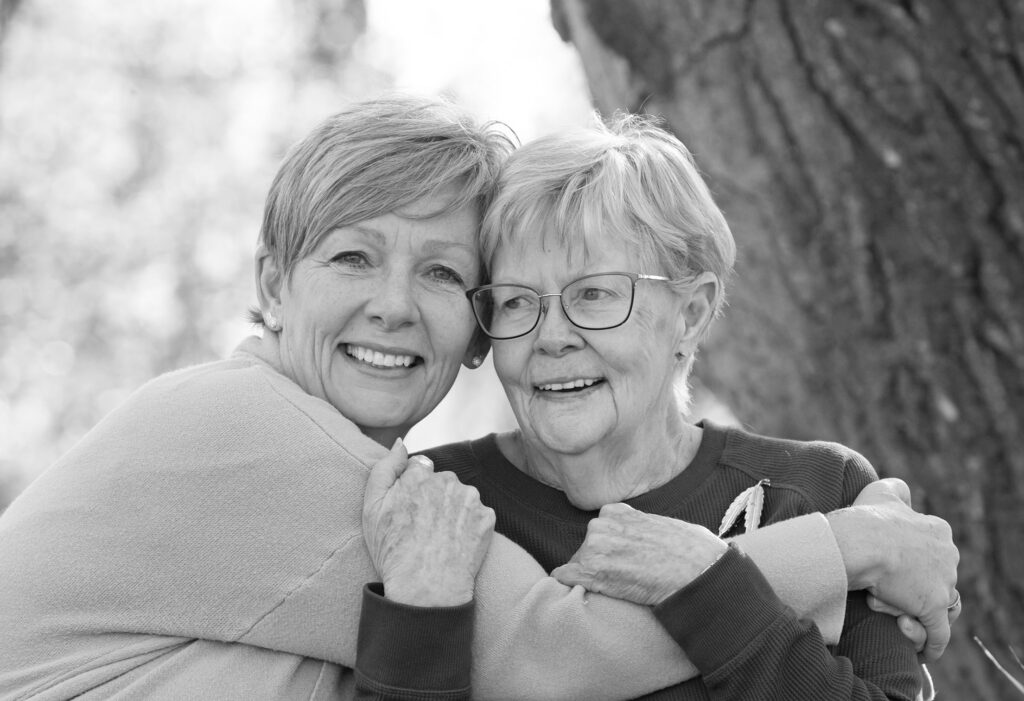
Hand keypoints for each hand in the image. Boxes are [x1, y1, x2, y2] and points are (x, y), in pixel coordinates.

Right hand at [362, 440, 495, 606]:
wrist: (426, 588)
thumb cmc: (393, 551)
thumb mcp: (372, 509)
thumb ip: (384, 468)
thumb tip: (401, 443)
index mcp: (418, 475)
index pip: (419, 468)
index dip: (412, 489)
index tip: (408, 511)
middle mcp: (447, 480)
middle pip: (441, 481)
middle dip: (434, 496)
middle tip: (423, 527)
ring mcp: (470, 499)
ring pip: (461, 496)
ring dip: (453, 509)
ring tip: (439, 537)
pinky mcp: (487, 517)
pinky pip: (477, 514)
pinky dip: (469, 525)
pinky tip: (456, 543)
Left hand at [551, 503, 727, 605]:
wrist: (699, 572)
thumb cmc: (692, 551)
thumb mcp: (664, 524)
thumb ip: (642, 525)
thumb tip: (644, 536)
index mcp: (615, 512)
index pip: (599, 533)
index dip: (609, 551)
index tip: (621, 564)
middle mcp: (600, 525)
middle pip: (586, 550)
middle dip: (598, 565)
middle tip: (621, 580)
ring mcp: (594, 547)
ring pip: (578, 566)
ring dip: (591, 579)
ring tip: (617, 589)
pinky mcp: (592, 572)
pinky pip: (565, 577)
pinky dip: (569, 585)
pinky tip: (580, 593)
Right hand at [828, 478, 959, 661]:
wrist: (859, 541)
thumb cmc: (865, 517)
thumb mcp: (882, 491)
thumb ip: (896, 490)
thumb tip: (903, 491)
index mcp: (939, 530)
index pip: (931, 556)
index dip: (909, 566)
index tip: (886, 568)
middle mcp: (949, 556)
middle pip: (933, 582)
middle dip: (909, 590)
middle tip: (877, 588)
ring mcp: (944, 583)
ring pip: (933, 607)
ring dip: (911, 613)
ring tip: (884, 609)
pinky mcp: (934, 608)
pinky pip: (937, 635)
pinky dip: (929, 644)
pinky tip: (922, 651)